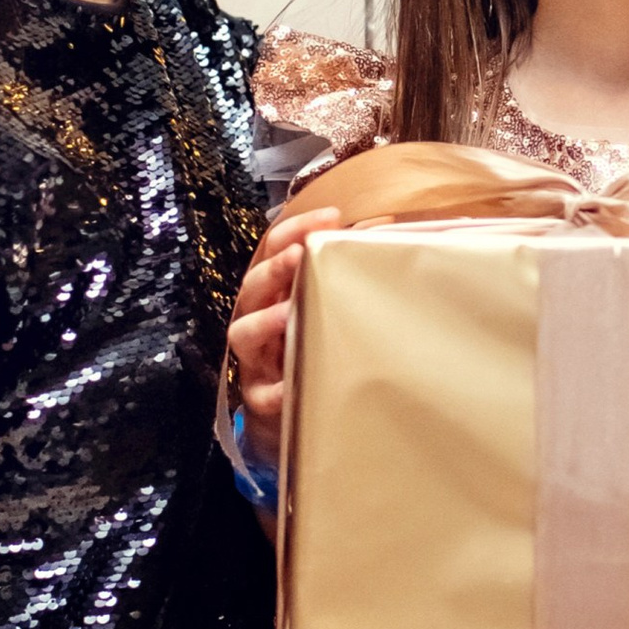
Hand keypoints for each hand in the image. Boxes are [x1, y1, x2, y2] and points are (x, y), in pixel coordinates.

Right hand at [223, 200, 343, 453]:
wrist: (293, 411)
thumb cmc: (311, 344)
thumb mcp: (321, 304)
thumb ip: (345, 269)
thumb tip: (385, 227)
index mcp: (275, 291)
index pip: (275, 249)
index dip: (296, 229)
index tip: (329, 216)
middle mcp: (258, 319)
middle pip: (254, 286)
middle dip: (274, 268)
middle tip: (298, 255)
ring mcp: (255, 359)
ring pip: (243, 333)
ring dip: (264, 321)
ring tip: (287, 312)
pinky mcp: (260, 398)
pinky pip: (262, 394)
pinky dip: (277, 389)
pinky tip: (291, 384)